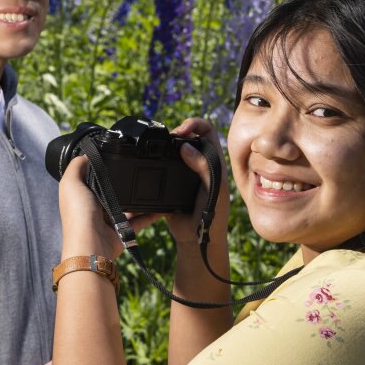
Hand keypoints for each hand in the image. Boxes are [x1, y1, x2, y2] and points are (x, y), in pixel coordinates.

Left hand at [58, 155, 159, 258]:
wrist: (91, 244)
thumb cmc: (79, 213)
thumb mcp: (70, 183)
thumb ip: (76, 166)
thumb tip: (85, 154)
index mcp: (82, 195)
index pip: (92, 178)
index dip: (102, 168)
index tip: (117, 156)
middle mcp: (94, 207)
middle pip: (112, 190)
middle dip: (124, 182)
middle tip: (138, 169)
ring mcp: (109, 220)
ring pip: (127, 205)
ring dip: (139, 198)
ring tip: (152, 185)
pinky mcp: (123, 231)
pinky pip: (140, 220)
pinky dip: (151, 214)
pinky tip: (161, 206)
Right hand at [166, 117, 229, 244]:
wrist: (197, 239)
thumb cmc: (213, 215)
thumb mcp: (214, 189)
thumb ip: (204, 167)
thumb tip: (186, 147)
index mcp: (213, 160)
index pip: (207, 131)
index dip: (195, 124)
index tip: (181, 130)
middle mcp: (199, 162)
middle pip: (187, 137)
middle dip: (176, 133)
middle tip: (167, 140)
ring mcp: (183, 172)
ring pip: (172, 150)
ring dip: (164, 147)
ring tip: (157, 150)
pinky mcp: (169, 183)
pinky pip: (160, 167)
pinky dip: (155, 163)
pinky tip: (150, 164)